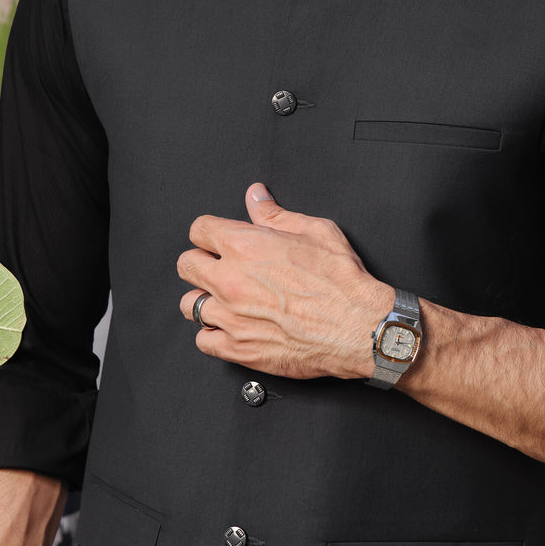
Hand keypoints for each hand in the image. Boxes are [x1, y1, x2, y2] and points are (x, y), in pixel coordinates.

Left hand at [177, 182, 392, 379]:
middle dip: (201, 263)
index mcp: (245, 246)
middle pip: (186, 265)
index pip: (199, 230)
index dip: (209, 233)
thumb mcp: (315, 231)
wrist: (358, 328)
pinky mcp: (238, 348)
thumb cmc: (342, 283)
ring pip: (189, 304)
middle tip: (220, 268)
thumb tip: (256, 197)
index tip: (216, 240)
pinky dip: (212, 334)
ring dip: (205, 300)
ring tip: (225, 301)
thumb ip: (276, 214)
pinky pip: (202, 340)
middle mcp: (231, 281)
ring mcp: (231, 317)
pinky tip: (230, 327)